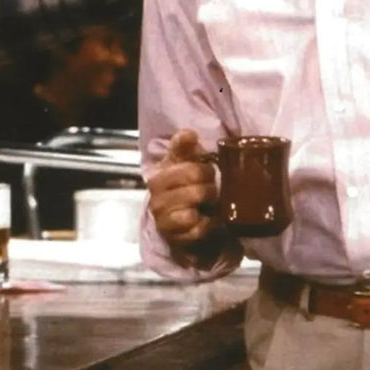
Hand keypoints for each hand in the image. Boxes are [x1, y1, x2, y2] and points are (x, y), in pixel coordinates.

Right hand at [147, 130, 220, 250]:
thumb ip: (184, 147)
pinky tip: (208, 219)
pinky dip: (208, 223)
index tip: (208, 171)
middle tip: (213, 187)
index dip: (204, 168)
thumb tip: (188, 133)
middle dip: (209, 184)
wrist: (176, 223)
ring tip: (212, 202)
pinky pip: (198, 227)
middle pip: (194, 181)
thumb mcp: (182, 165)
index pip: (187, 164)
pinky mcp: (174, 236)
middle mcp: (156, 194)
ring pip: (194, 201)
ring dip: (209, 203)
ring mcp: (162, 216)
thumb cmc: (183, 188)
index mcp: (159, 174)